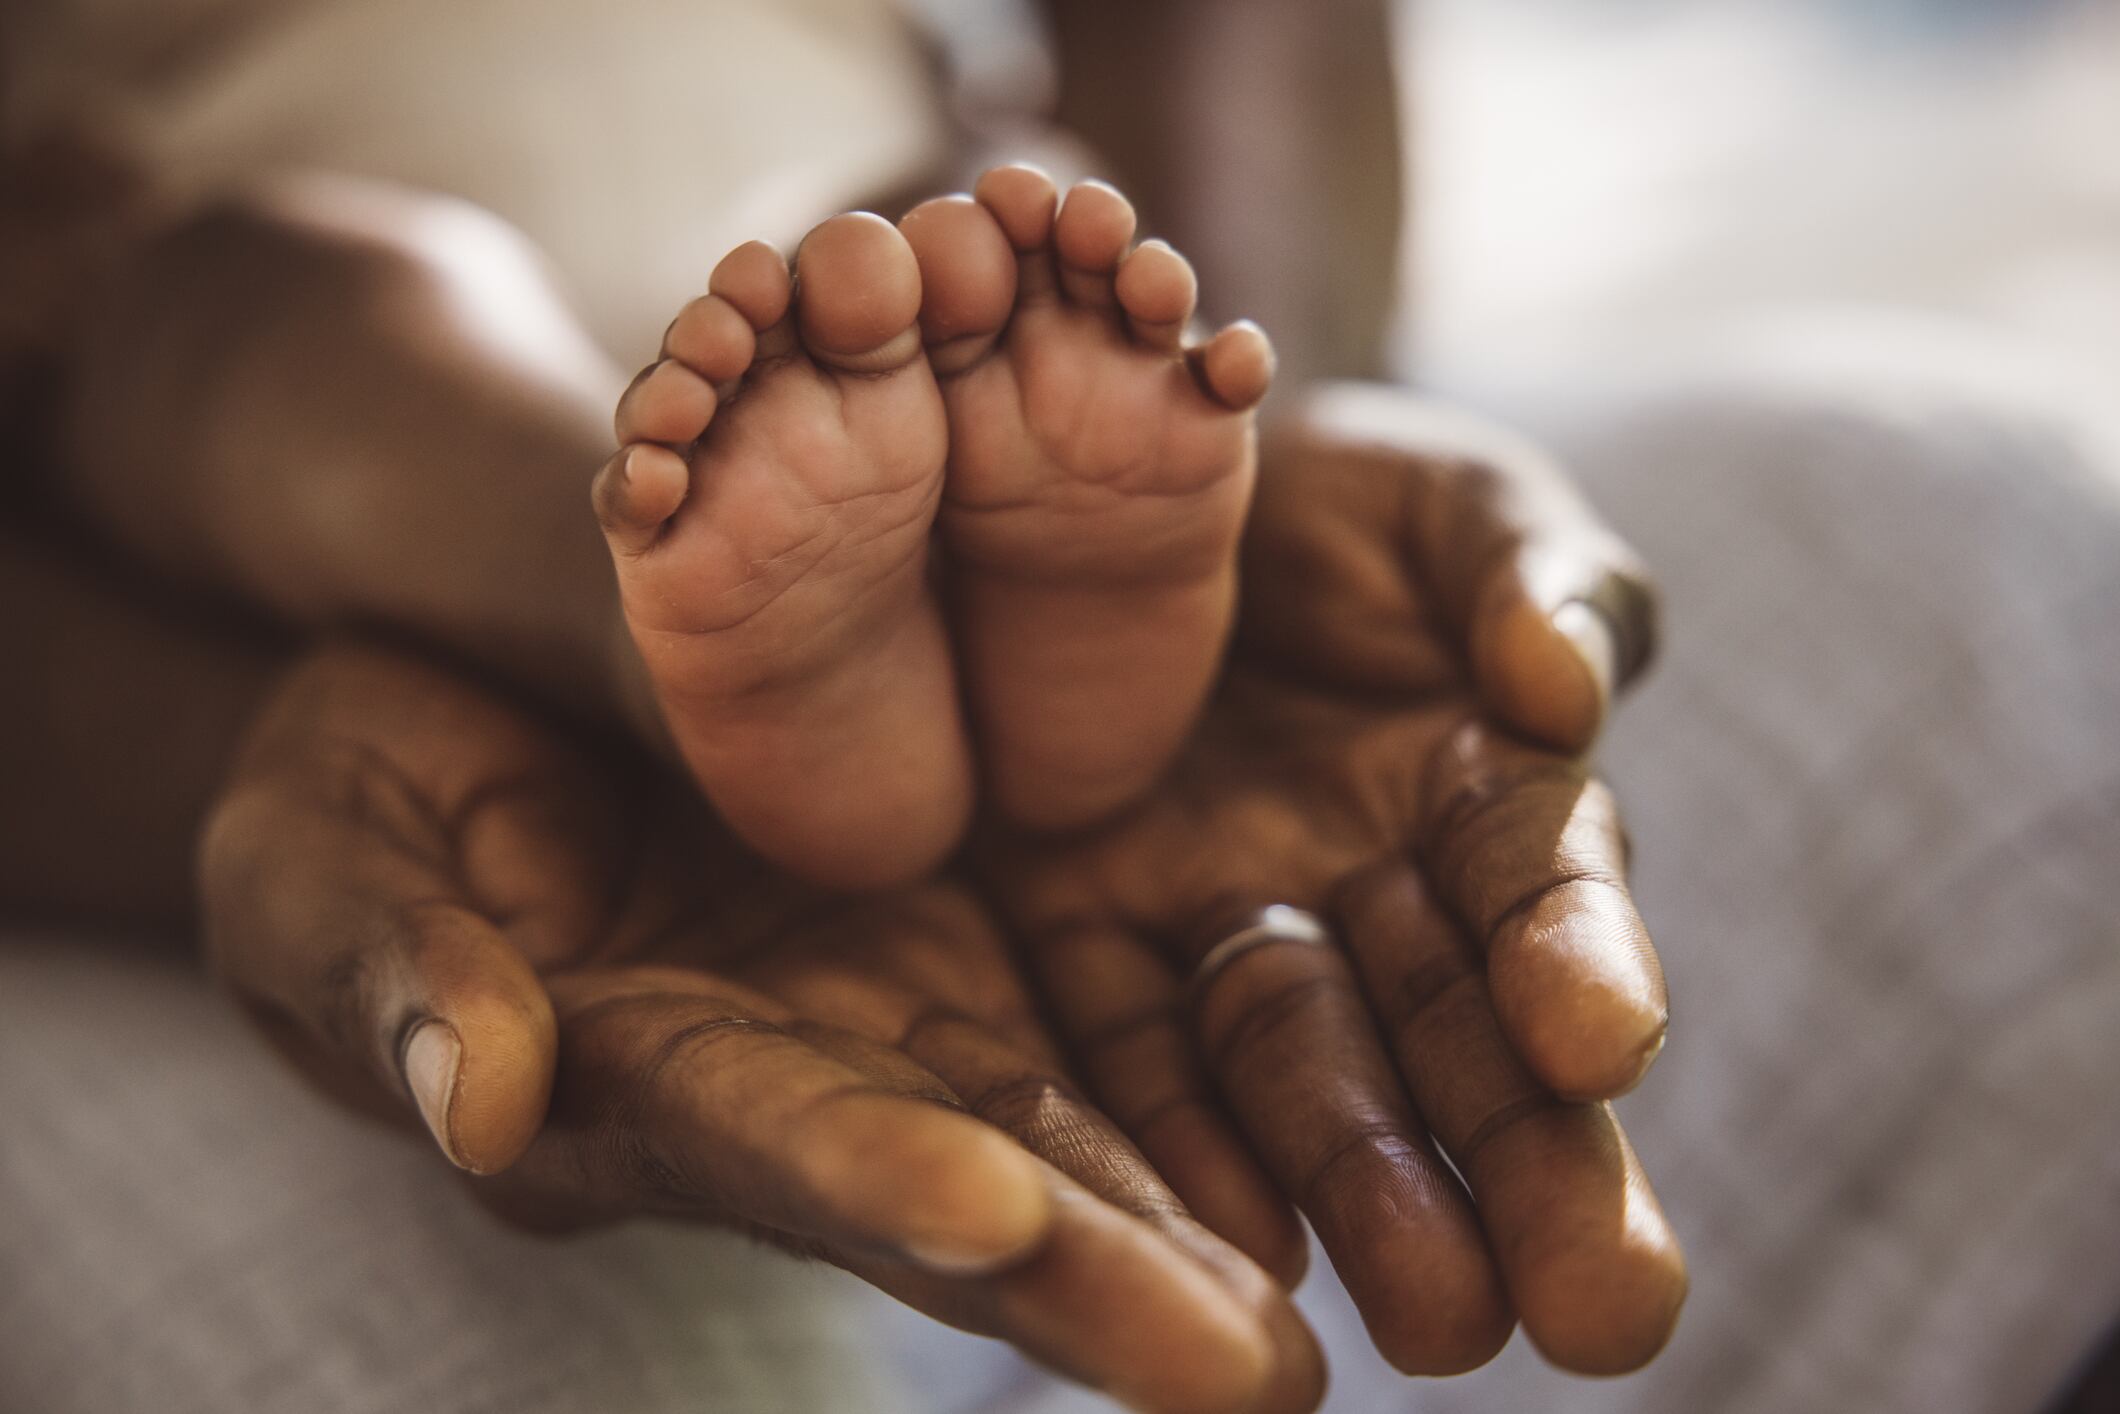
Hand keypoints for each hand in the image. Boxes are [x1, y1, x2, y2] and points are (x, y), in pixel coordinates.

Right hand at [199, 644, 1324, 1413]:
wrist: (459, 678)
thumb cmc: (351, 790)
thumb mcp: (322, 867)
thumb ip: (394, 980)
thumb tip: (480, 1099)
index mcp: (624, 1079)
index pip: (761, 1145)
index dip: (870, 1184)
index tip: (994, 1226)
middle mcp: (786, 1081)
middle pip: (950, 1183)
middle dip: (1093, 1281)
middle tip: (1258, 1378)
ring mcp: (885, 1015)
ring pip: (1056, 1121)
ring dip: (1185, 1216)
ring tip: (1331, 1312)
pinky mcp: (960, 938)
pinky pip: (1093, 1009)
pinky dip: (1196, 1075)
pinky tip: (1322, 1133)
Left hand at [977, 383, 1684, 1375]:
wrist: (1111, 453)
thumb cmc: (1319, 485)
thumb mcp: (1442, 498)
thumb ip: (1532, 578)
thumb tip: (1565, 691)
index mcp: (1478, 782)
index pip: (1547, 887)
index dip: (1584, 957)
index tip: (1606, 1041)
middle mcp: (1366, 888)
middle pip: (1460, 1036)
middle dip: (1534, 1167)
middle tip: (1610, 1319)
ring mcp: (1222, 922)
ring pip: (1308, 1073)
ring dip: (1374, 1194)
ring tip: (1439, 1322)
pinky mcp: (1084, 938)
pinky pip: (1130, 1052)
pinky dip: (1182, 1148)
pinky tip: (1226, 1244)